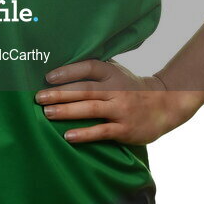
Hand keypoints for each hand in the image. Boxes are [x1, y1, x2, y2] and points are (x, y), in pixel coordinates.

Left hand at [34, 59, 201, 145]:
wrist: (165, 104)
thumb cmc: (130, 87)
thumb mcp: (116, 72)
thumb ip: (95, 71)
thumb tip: (62, 68)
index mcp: (112, 73)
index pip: (88, 68)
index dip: (69, 71)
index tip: (49, 76)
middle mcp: (116, 89)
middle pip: (85, 90)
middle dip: (60, 93)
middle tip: (39, 97)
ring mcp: (121, 109)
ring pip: (91, 109)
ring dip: (67, 111)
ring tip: (48, 113)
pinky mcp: (125, 129)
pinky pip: (102, 131)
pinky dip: (85, 134)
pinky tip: (68, 135)